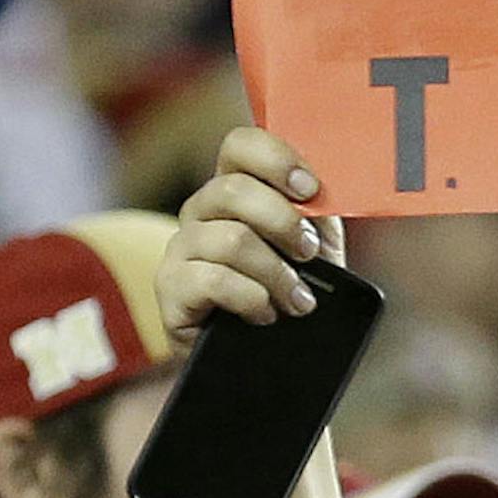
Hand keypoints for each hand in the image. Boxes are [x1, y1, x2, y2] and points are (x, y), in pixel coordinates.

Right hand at [159, 128, 344, 348]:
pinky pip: (213, 280)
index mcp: (235, 187)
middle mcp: (200, 210)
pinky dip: (252, 298)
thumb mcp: (315, 244)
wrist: (267, 352)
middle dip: (282, 222)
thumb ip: (318, 210)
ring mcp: (180, 248)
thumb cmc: (290, 288)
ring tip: (299, 300)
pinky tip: (266, 313)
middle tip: (309, 253)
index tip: (310, 189)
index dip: (275, 159)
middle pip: (232, 190)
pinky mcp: (171, 288)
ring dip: (277, 273)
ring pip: (230, 240)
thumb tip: (327, 188)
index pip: (240, 145)